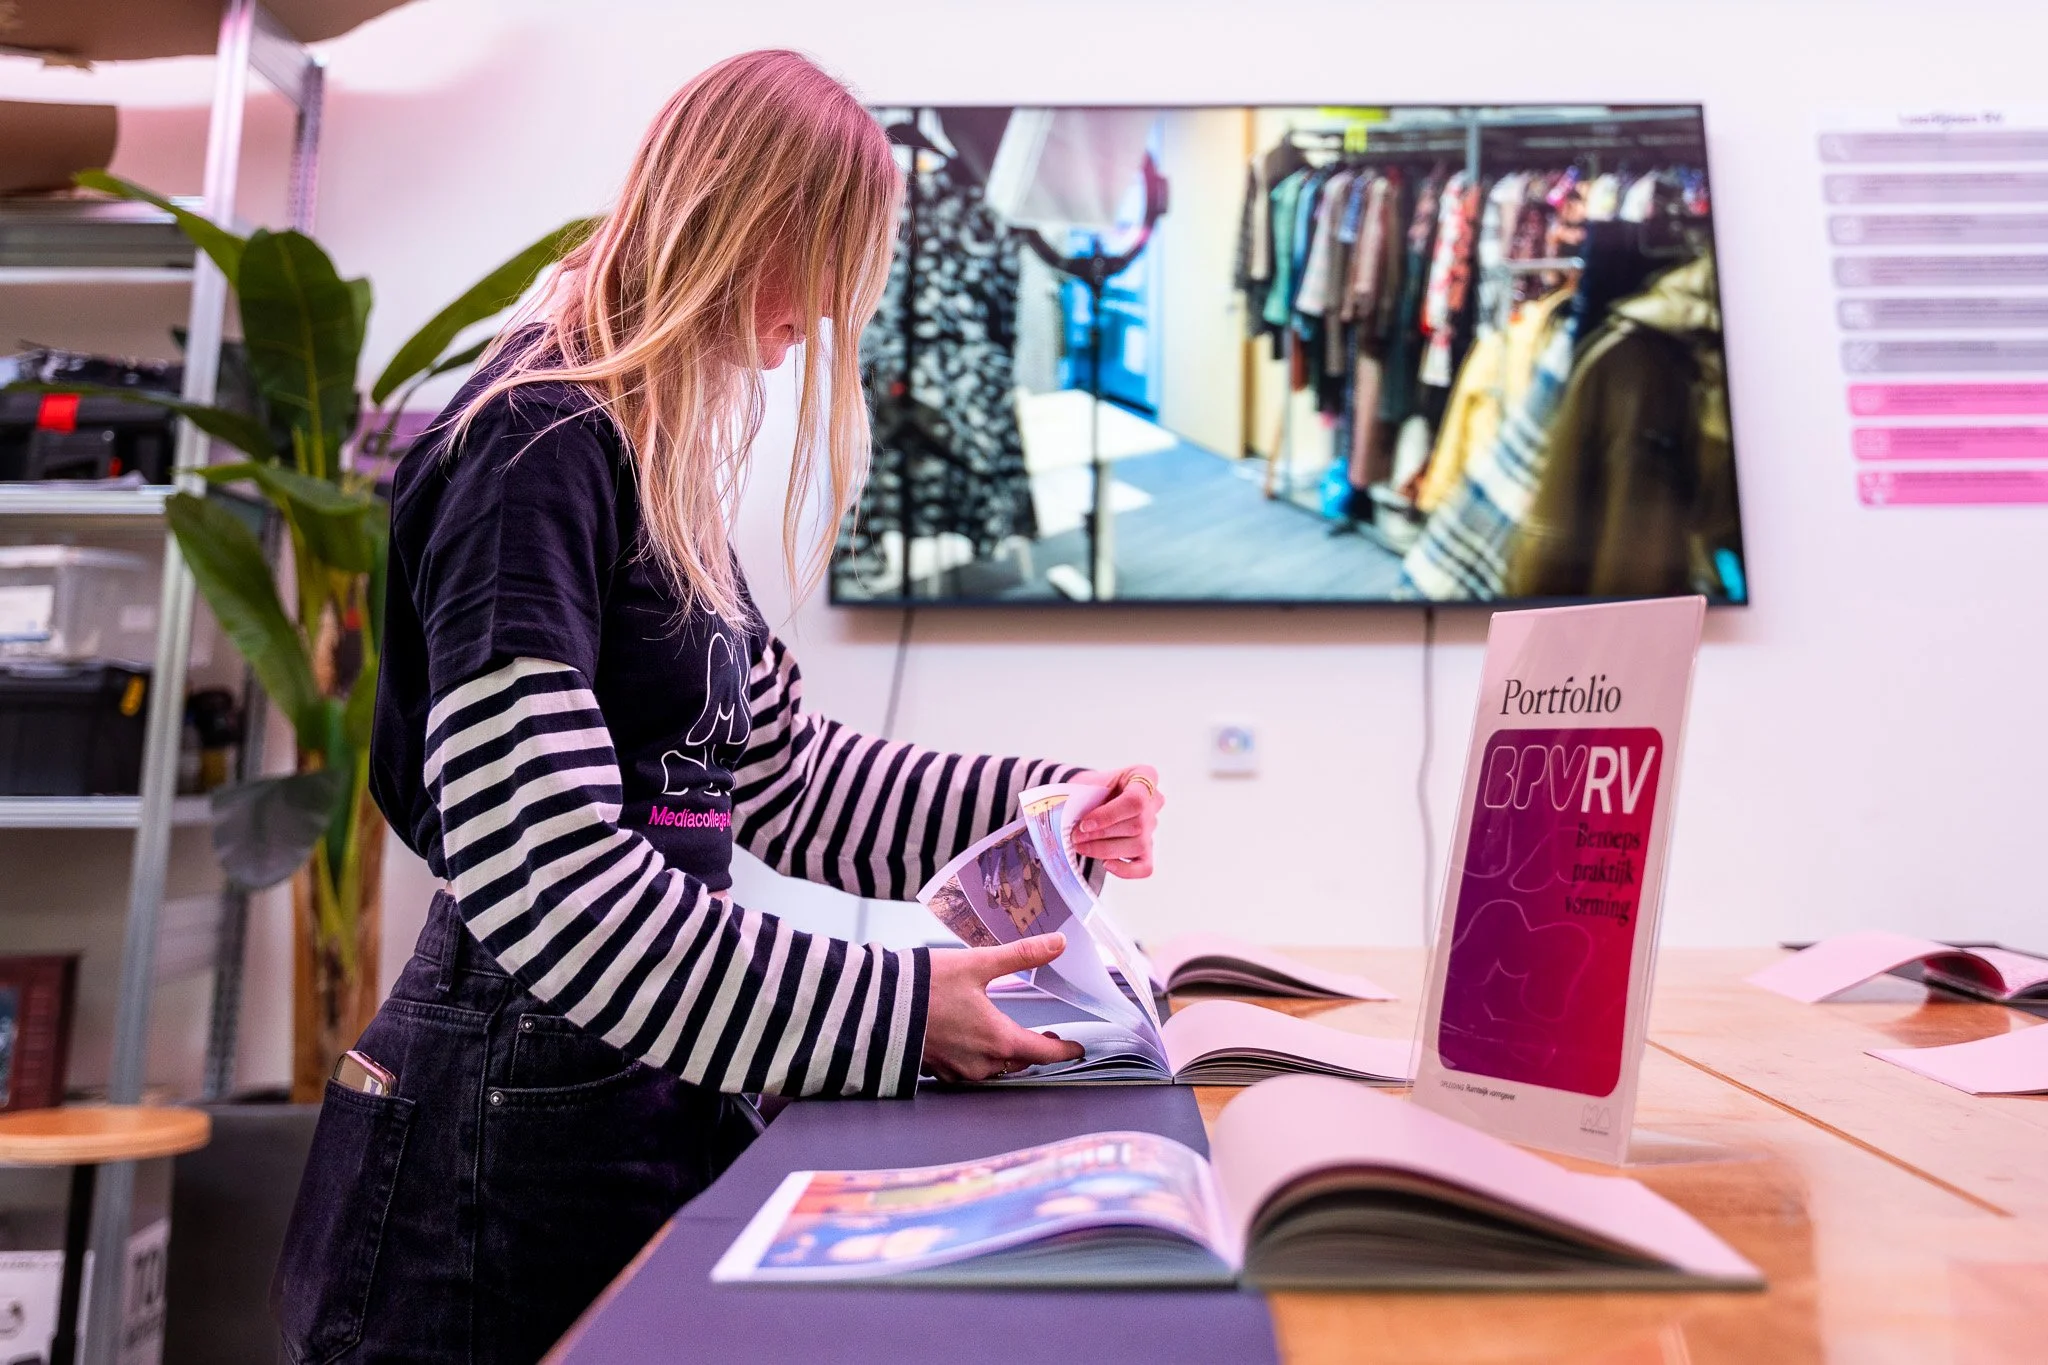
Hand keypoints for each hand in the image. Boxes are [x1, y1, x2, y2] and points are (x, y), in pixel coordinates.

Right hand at [923, 934, 1085, 1082]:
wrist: (875, 1006)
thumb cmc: (925, 985)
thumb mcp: (977, 963)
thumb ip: (1021, 955)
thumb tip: (1057, 944)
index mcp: (997, 1039)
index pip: (1043, 1052)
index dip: (1063, 1050)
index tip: (1076, 1049)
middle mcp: (981, 1063)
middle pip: (1020, 1062)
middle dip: (1035, 1050)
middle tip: (1046, 1037)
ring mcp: (957, 1071)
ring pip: (995, 1069)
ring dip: (1006, 1055)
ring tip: (1010, 1036)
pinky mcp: (937, 1070)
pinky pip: (969, 1070)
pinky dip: (978, 1057)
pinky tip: (973, 1040)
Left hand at [1069, 766, 1163, 877]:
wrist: (1090, 796)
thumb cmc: (1091, 787)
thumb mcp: (1089, 782)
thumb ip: (1086, 799)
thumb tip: (1075, 825)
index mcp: (1144, 776)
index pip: (1136, 800)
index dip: (1109, 815)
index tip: (1084, 824)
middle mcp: (1154, 801)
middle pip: (1137, 825)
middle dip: (1101, 834)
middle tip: (1075, 836)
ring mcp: (1153, 827)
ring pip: (1138, 845)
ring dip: (1104, 849)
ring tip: (1081, 846)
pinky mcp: (1147, 850)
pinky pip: (1145, 867)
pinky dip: (1126, 870)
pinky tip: (1106, 864)